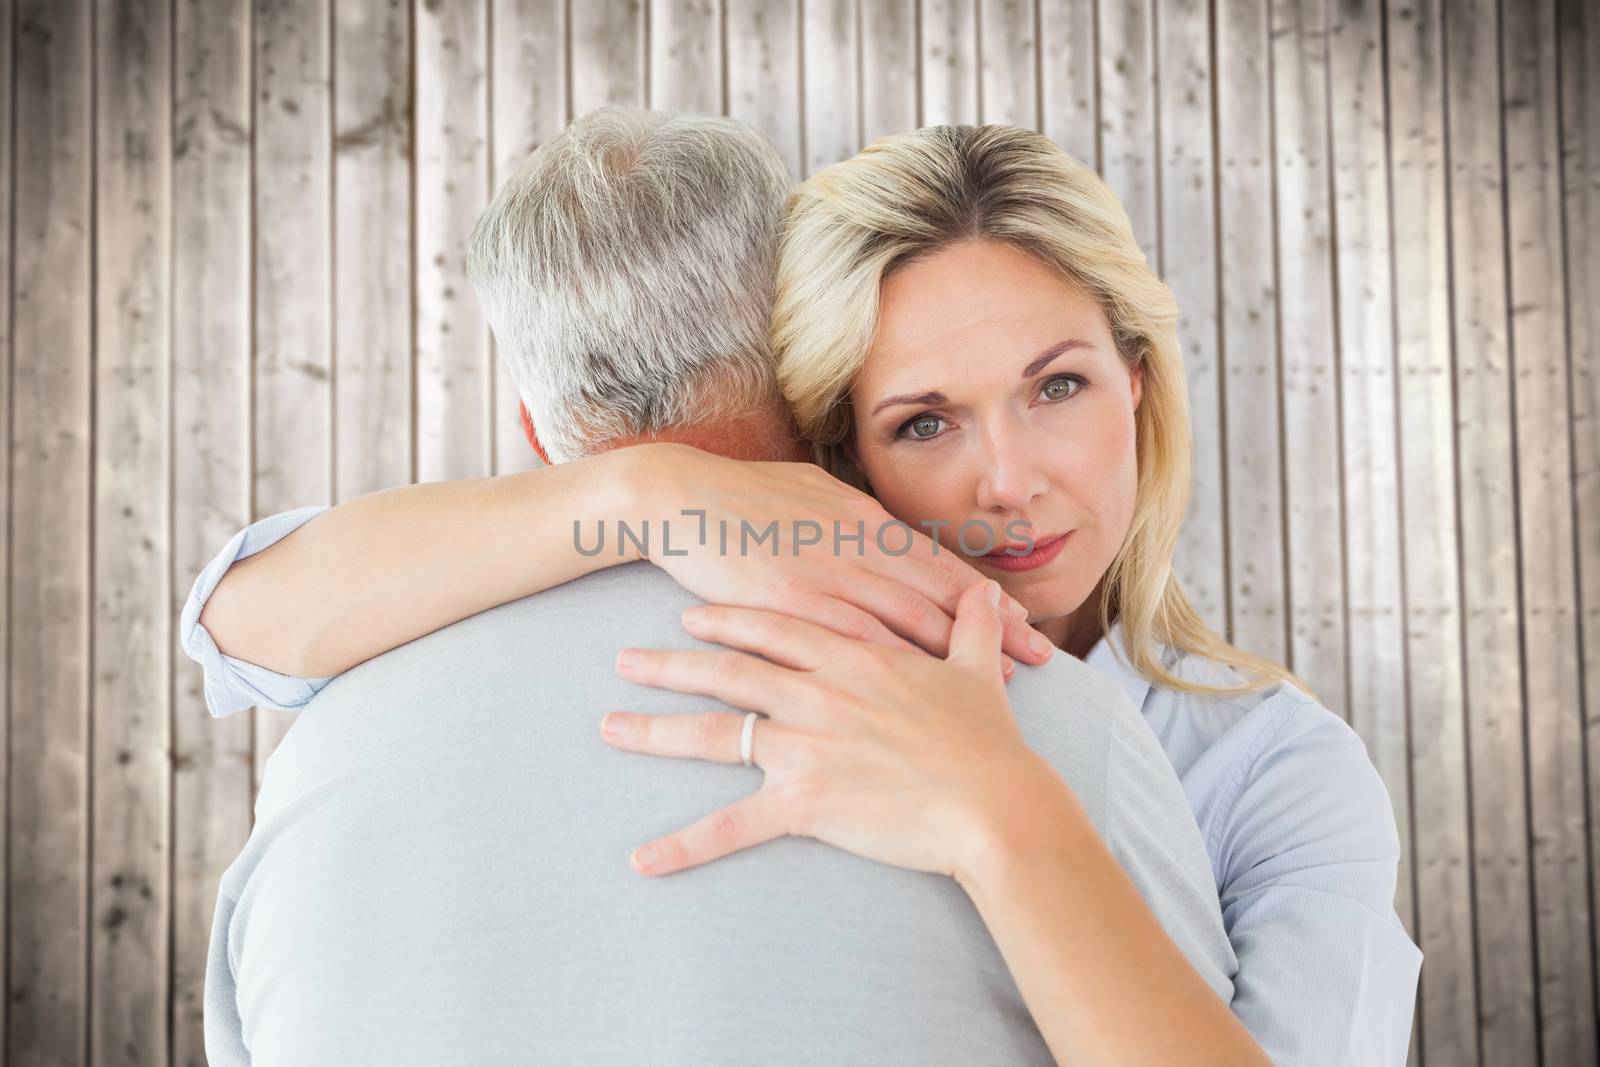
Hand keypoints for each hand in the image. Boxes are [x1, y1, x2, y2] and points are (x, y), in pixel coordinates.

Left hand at [599, 578, 1051, 881]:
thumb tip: (987, 592)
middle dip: (671, 663)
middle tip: (625, 659)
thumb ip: (972, 626)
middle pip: (728, 670)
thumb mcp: (977, 670)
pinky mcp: (804, 802)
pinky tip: (642, 860)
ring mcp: (804, 746)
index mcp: (852, 656)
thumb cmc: (989, 740)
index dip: (730, 619)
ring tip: (609, 727)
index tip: (692, 616)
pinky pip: (732, 826)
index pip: (775, 626)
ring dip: (656, 730)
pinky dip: (685, 845)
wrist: (995, 803)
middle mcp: (816, 694)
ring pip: (715, 732)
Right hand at [620, 442, 1055, 671]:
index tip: (1026, 623)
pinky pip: (854, 637)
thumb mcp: (809, 493)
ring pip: (910, 616)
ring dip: (961, 652)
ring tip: (1004, 683)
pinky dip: (899, 663)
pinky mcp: (790, 601)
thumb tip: (885, 533)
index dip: (988, 597)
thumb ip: (852, 518)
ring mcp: (826, 572)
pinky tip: (924, 689)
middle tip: (1042, 659)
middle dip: (997, 628)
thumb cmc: (739, 497)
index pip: (941, 562)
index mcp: (864, 518)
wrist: (676, 498)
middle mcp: (857, 544)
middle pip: (943, 591)